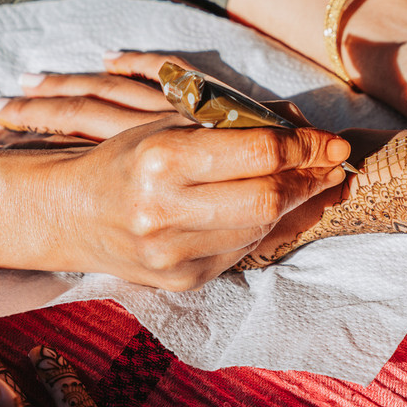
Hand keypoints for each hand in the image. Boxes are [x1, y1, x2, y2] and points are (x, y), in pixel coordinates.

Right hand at [0, 53, 349, 289]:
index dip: (305, 147)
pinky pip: (244, 252)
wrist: (74, 214)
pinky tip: (279, 211)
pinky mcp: (183, 280)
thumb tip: (308, 132)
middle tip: (332, 165)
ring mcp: (174, 253)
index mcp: (162, 159)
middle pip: (268, 198)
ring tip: (313, 185)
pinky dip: (268, 229)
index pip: (259, 154)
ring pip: (262, 229)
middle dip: (310, 180)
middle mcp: (166, 211)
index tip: (330, 141)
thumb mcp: (171, 126)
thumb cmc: (129, 158)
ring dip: (296, 206)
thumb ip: (235, 128)